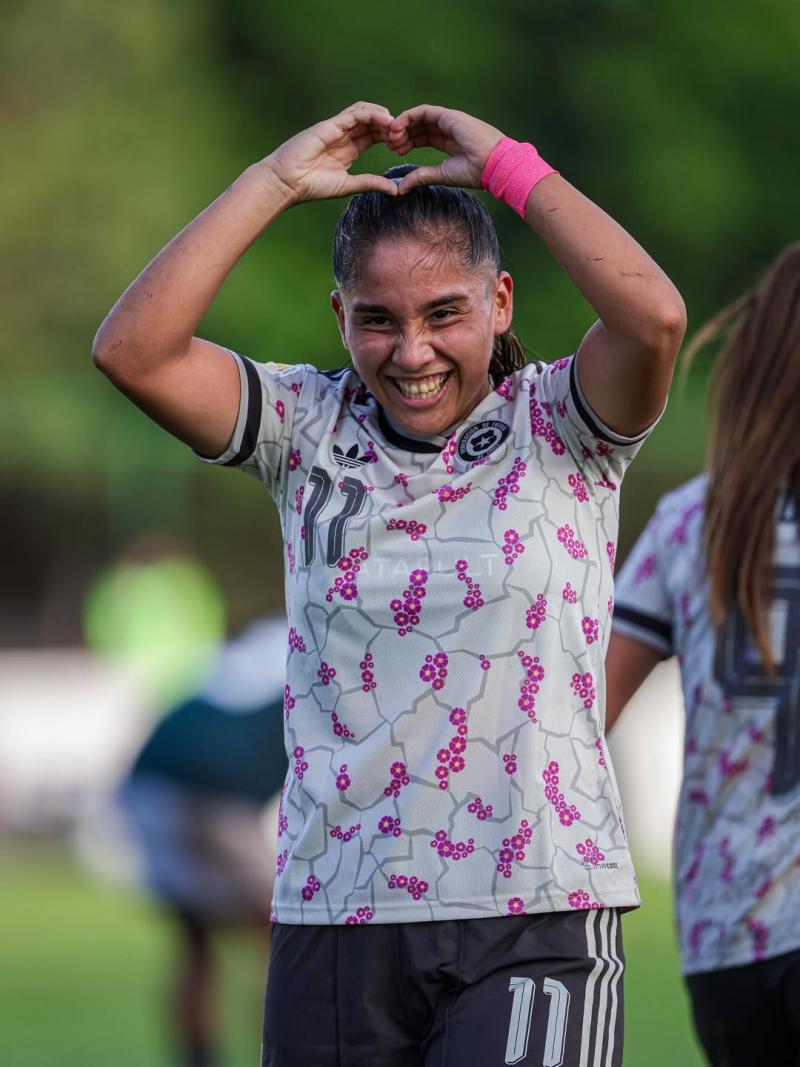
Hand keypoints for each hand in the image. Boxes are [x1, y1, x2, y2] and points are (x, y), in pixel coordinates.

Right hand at [262, 102, 399, 204]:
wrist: (288, 182)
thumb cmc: (313, 186)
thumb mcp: (348, 185)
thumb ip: (370, 183)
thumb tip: (395, 189)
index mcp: (349, 150)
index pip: (373, 135)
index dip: (389, 137)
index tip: (402, 146)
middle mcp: (344, 136)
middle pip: (372, 122)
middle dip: (389, 126)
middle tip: (404, 135)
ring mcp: (337, 128)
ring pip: (365, 113)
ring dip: (383, 116)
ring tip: (397, 125)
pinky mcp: (331, 124)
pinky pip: (355, 113)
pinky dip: (371, 114)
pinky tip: (386, 120)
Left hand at [387, 106, 504, 192]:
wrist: (493, 165)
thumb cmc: (474, 172)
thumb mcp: (441, 175)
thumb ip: (421, 177)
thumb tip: (400, 188)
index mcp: (450, 142)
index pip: (424, 137)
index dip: (408, 143)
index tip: (396, 152)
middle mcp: (449, 128)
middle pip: (419, 127)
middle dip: (403, 134)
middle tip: (390, 145)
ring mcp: (449, 120)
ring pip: (419, 117)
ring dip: (402, 125)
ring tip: (392, 138)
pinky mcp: (448, 115)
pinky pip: (423, 111)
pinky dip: (408, 117)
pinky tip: (398, 127)